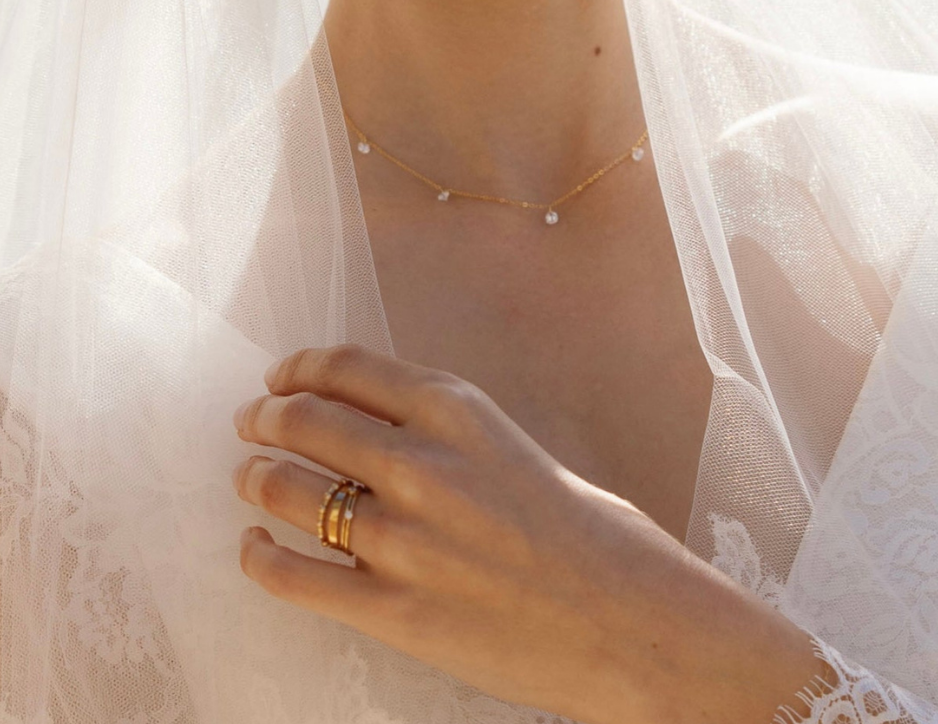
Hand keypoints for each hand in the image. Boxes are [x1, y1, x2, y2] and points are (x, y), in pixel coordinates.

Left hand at [231, 344, 822, 723]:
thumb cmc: (594, 535)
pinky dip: (260, 558)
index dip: (301, 368)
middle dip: (266, 418)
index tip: (282, 376)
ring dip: (256, 479)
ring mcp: (402, 538)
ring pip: (288, 491)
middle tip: (251, 424)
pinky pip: (295, 576)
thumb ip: (448, 434)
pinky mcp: (394, 610)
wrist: (635, 624)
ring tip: (248, 478)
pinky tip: (253, 549)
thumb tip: (378, 432)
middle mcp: (421, 461)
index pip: (349, 367)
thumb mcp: (517, 448)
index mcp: (460, 410)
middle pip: (306, 420)